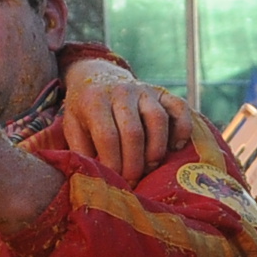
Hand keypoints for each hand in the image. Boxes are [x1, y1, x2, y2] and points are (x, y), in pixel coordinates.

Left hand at [59, 62, 188, 182]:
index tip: (115, 182)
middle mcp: (121, 92)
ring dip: (156, 149)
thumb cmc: (85, 109)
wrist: (98, 75)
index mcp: (95, 101)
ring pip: (158, 120)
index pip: (107, 136)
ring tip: (150, 167)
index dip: (113, 163)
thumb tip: (93, 178)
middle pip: (133, 132)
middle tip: (133, 182)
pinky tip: (176, 147)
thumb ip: (80, 150)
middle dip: (134, 164)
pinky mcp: (162, 92)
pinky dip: (183, 128)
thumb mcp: (72, 126)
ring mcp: (144, 90)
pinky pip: (179, 108)